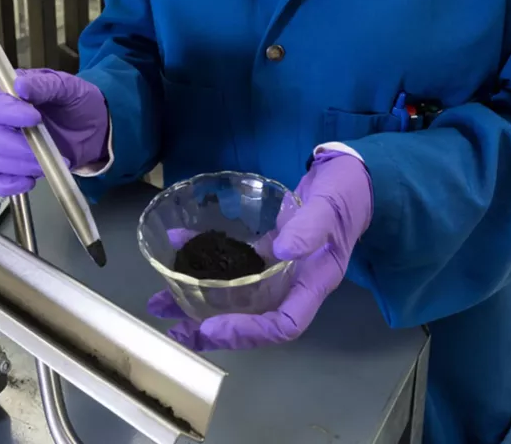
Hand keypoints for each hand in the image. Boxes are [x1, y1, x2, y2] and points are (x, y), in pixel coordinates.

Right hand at [0, 69, 108, 195]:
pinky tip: (29, 181)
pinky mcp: (4, 169)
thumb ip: (43, 85)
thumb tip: (20, 86)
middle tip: (45, 148)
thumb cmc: (74, 103)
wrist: (90, 130)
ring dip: (21, 165)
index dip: (5, 112)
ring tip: (49, 163)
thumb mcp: (66, 88)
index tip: (34, 118)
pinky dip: (7, 184)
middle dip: (15, 144)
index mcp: (2, 93)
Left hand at [148, 151, 372, 349]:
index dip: (248, 332)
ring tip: (162, 305)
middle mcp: (293, 284)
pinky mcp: (266, 253)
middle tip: (176, 331)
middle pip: (254, 321)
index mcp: (313, 284)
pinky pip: (233, 267)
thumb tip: (283, 252)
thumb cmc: (345, 194)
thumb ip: (309, 229)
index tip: (211, 327)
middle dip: (215, 331)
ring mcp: (278, 271)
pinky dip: (205, 263)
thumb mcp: (329, 208)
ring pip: (238, 298)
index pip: (283, 325)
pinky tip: (178, 250)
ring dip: (200, 303)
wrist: (348, 177)